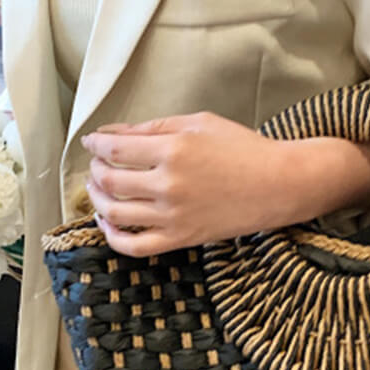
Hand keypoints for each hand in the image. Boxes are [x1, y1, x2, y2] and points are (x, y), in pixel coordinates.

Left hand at [80, 110, 295, 256]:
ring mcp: (173, 215)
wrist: (278, 185)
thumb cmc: (243, 148)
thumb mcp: (198, 123)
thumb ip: (152, 127)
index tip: (91, 143)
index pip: (114, 149)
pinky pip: (134, 246)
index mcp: (173, 149)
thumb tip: (110, 134)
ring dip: (97, 199)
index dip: (95, 145)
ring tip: (99, 189)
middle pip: (109, 180)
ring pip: (114, 213)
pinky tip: (109, 222)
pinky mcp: (181, 238)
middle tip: (97, 164)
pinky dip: (113, 236)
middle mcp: (169, 184)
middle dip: (94, 169)